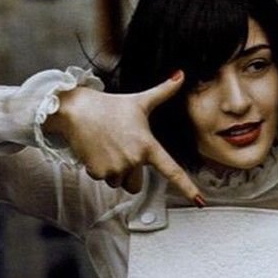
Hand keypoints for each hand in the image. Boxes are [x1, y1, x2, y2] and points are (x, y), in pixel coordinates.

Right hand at [44, 71, 203, 204]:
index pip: (171, 169)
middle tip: (123, 148)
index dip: (187, 187)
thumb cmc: (110, 105)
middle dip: (132, 171)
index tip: (199, 201)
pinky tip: (98, 151)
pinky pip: (104, 180)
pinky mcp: (98, 172)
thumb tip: (180, 75)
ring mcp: (115, 168)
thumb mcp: (140, 100)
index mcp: (147, 144)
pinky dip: (101, 169)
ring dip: (116, 171)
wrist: (78, 110)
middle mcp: (133, 159)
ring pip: (120, 182)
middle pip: (139, 183)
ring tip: (109, 148)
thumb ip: (164, 91)